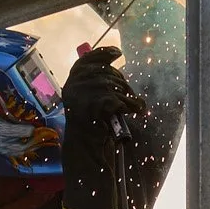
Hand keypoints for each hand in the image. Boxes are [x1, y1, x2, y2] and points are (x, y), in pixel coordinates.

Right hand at [60, 49, 133, 208]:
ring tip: (135, 108)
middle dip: (123, 84)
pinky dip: (131, 105)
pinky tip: (137, 111)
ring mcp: (81, 95)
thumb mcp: (93, 103)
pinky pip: (118, 99)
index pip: (87, 60)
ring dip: (129, 97)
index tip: (118, 54)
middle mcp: (73, 86)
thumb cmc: (92, 130)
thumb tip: (113, 64)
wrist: (86, 154)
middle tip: (131, 98)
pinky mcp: (93, 106)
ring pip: (114, 86)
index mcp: (72, 83)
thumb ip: (98, 85)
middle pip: (106, 73)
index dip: (103, 54)